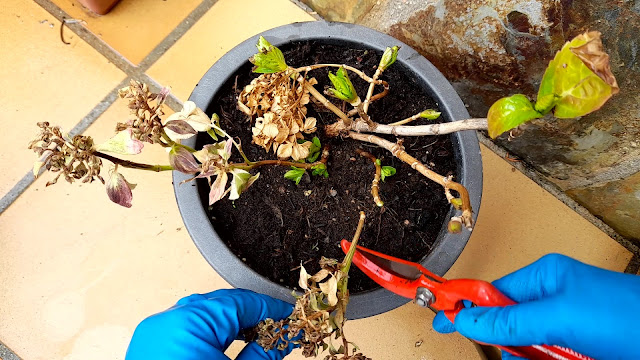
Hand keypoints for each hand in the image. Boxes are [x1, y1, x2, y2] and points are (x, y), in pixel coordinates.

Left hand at [126, 289, 295, 359]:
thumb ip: (263, 354)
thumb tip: (280, 341)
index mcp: (188, 322)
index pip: (240, 301)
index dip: (270, 308)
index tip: (288, 316)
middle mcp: (166, 323)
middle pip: (221, 305)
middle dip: (252, 316)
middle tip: (277, 330)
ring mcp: (153, 335)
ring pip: (202, 315)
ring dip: (231, 325)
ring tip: (256, 340)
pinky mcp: (148, 349)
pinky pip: (185, 329)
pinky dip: (209, 334)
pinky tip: (226, 347)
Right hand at [432, 254, 639, 359]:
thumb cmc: (629, 316)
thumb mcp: (561, 317)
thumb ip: (510, 321)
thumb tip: (467, 318)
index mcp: (544, 279)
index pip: (491, 293)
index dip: (465, 306)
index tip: (440, 317)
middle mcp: (553, 303)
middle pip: (507, 330)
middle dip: (514, 347)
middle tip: (533, 352)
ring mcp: (567, 331)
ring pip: (527, 353)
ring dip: (537, 359)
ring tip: (568, 356)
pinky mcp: (577, 352)